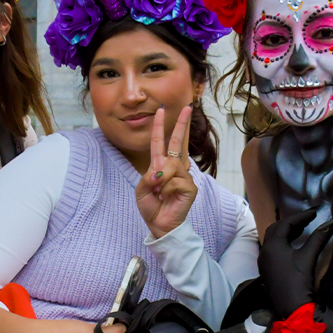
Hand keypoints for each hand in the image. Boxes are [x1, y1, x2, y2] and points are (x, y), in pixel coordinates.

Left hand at [134, 106, 197, 239]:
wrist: (159, 225)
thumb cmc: (151, 206)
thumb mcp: (142, 188)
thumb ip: (149, 175)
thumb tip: (161, 171)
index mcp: (160, 165)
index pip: (160, 142)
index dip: (159, 126)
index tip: (160, 110)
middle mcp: (174, 167)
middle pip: (177, 142)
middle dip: (181, 124)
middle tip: (186, 107)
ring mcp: (184, 176)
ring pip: (171, 166)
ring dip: (160, 180)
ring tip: (158, 192)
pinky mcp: (190, 187)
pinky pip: (175, 180)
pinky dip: (166, 189)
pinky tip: (166, 197)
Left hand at [258, 207, 332, 318]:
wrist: (290, 308)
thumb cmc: (298, 281)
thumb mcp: (309, 257)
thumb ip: (319, 237)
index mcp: (272, 245)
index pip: (285, 223)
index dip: (301, 216)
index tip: (315, 212)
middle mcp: (264, 251)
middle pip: (276, 229)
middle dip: (292, 222)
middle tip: (308, 219)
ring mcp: (264, 261)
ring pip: (273, 240)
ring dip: (287, 232)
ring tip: (303, 228)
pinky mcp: (266, 270)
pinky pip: (273, 250)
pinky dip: (283, 243)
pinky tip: (294, 244)